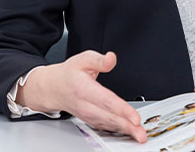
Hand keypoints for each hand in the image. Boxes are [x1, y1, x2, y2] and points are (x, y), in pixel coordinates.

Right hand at [18, 51, 146, 142]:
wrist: (53, 88)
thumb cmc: (69, 74)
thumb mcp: (83, 59)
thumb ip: (99, 60)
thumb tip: (111, 59)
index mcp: (84, 89)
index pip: (105, 101)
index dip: (121, 110)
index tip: (134, 118)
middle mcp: (85, 105)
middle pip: (108, 117)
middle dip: (126, 126)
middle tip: (141, 134)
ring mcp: (87, 115)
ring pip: (108, 125)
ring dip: (124, 131)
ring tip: (139, 135)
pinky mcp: (90, 120)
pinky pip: (105, 127)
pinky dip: (117, 131)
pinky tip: (129, 132)